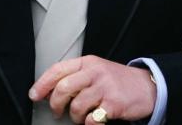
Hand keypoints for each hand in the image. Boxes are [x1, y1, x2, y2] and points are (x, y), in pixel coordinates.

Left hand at [29, 55, 156, 123]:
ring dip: (74, 117)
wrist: (147, 87)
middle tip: (57, 111)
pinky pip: (90, 119)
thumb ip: (76, 76)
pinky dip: (88, 123)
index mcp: (89, 62)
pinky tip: (94, 119)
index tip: (34, 95)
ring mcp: (106, 87)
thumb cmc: (118, 81)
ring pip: (75, 106)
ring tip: (81, 117)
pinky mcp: (114, 103)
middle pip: (63, 88)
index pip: (58, 69)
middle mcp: (96, 72)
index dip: (42, 84)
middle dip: (55, 104)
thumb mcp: (97, 70)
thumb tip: (47, 91)